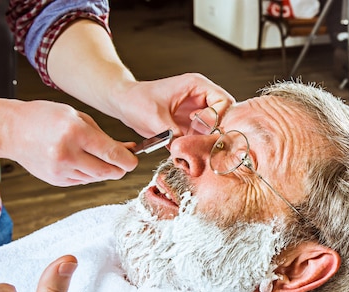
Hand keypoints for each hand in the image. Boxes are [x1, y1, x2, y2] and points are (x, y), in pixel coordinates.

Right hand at [4, 100, 137, 186]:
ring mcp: (60, 170)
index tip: (134, 160)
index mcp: (75, 132)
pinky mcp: (56, 180)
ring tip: (96, 156)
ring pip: (96, 177)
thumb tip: (128, 150)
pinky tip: (81, 161)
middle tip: (123, 162)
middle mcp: (68, 153)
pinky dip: (88, 173)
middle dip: (119, 168)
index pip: (112, 154)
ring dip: (103, 170)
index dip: (128, 160)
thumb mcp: (76, 116)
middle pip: (108, 171)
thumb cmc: (44, 118)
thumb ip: (103, 135)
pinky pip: (83, 180)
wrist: (11, 130)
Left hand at [113, 73, 235, 137]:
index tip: (204, 130)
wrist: (124, 103)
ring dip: (206, 138)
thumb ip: (173, 133)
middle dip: (215, 131)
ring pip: (215, 127)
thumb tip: (186, 149)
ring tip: (191, 145)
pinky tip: (187, 146)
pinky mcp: (191, 123)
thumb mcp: (154, 118)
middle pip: (224, 115)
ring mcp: (197, 110)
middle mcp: (200, 96)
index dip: (217, 118)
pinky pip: (203, 134)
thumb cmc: (136, 101)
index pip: (223, 101)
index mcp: (196, 85)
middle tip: (201, 142)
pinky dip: (198, 143)